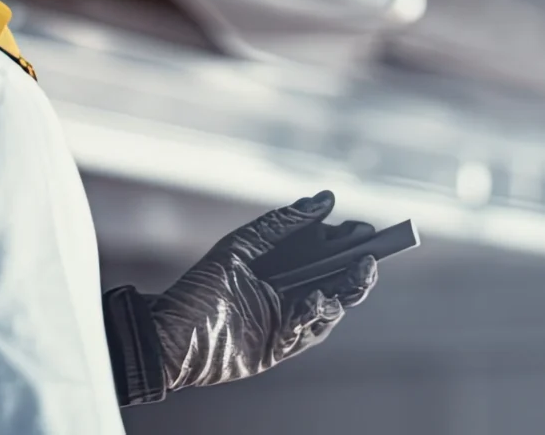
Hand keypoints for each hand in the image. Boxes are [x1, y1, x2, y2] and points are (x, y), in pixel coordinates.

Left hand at [148, 191, 378, 390]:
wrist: (173, 337)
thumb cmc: (200, 288)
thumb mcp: (240, 248)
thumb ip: (282, 224)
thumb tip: (326, 198)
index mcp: (278, 264)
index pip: (322, 250)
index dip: (346, 241)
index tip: (366, 231)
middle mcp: (286, 291)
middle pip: (333, 277)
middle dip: (356, 267)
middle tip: (372, 256)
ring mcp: (285, 319)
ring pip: (330, 304)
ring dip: (347, 290)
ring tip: (361, 273)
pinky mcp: (281, 346)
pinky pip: (310, 330)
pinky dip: (318, 314)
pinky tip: (322, 298)